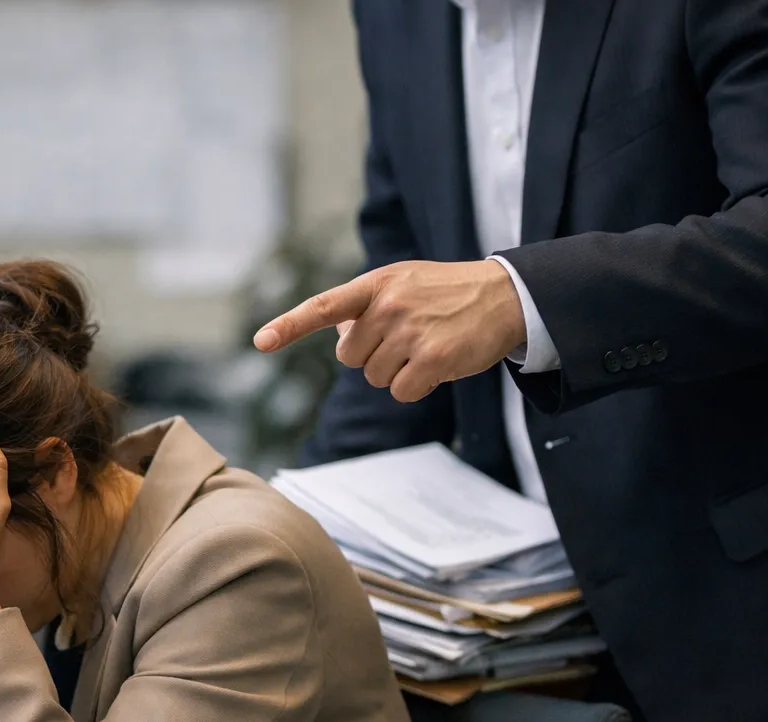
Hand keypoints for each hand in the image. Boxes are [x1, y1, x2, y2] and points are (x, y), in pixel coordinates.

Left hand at [252, 259, 526, 402]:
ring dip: (397, 372)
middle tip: (407, 338)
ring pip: (375, 378)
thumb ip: (366, 305)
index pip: (323, 306)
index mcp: (376, 285)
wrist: (506, 295)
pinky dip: (416, 387)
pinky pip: (400, 392)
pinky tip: (437, 365)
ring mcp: (410, 332)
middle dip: (373, 356)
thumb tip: (337, 334)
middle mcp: (388, 306)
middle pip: (350, 357)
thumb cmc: (448, 293)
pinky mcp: (431, 359)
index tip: (261, 342)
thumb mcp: (404, 283)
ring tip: (427, 345)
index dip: (290, 325)